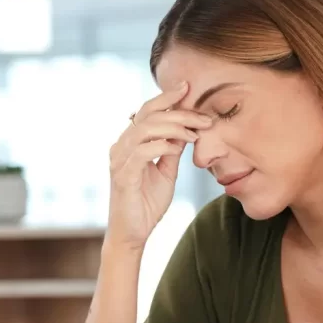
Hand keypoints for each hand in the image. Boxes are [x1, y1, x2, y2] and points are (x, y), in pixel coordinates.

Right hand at [107, 83, 212, 249]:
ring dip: (173, 127)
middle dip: (177, 111)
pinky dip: (162, 146)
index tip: (188, 87)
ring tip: (196, 133)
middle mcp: (121, 147)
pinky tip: (177, 148)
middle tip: (203, 116)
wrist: (133, 234)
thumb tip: (187, 128)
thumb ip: (172, 149)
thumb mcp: (166, 171)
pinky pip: (142, 152)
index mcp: (130, 143)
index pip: (147, 111)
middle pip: (147, 115)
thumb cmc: (147, 203)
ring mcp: (119, 160)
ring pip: (145, 129)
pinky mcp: (123, 176)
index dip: (166, 98)